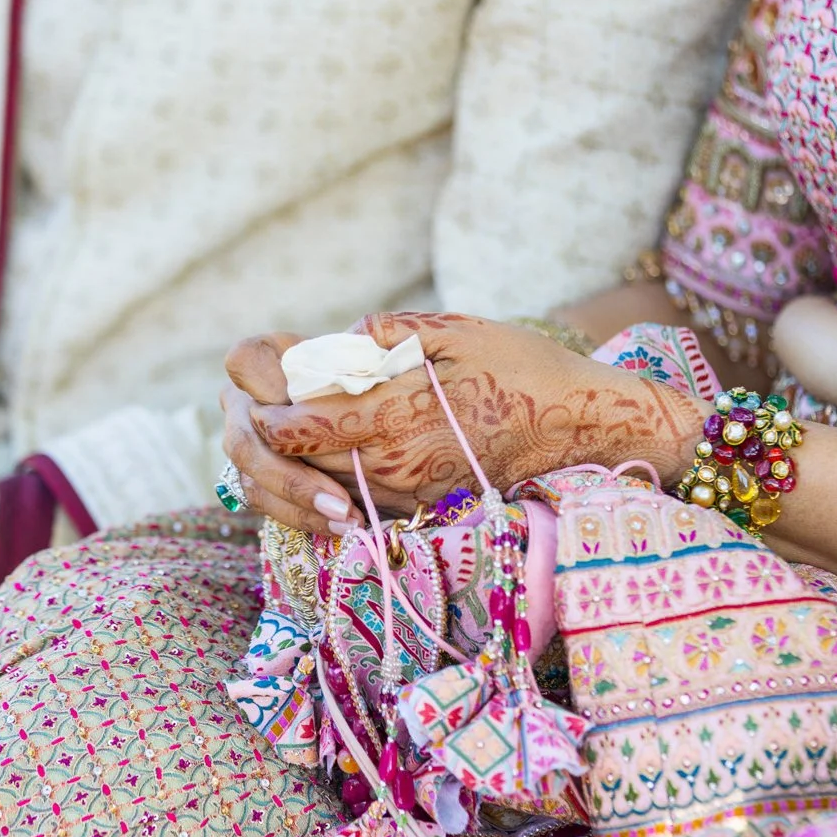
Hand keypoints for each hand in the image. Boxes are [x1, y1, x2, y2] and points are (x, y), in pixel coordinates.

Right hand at [220, 332, 365, 534]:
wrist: (382, 413)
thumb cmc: (382, 373)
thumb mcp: (380, 352)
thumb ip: (369, 343)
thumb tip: (363, 346)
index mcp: (264, 360)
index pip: (244, 360)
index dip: (266, 383)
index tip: (301, 405)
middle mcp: (246, 404)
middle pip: (244, 440)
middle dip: (291, 476)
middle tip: (341, 499)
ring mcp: (248, 445)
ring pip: (253, 481)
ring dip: (301, 505)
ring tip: (349, 519)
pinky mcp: (261, 482)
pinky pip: (269, 507)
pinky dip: (306, 518)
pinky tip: (344, 527)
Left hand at [250, 312, 706, 519]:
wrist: (580, 429)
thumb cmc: (524, 369)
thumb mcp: (457, 330)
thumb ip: (389, 335)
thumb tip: (336, 338)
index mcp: (397, 416)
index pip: (297, 425)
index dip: (265, 401)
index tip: (256, 368)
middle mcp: (394, 465)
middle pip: (297, 459)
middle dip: (269, 425)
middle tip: (261, 385)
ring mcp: (406, 493)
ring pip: (318, 483)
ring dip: (294, 452)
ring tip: (293, 409)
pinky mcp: (418, 507)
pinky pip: (352, 497)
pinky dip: (327, 472)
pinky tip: (334, 440)